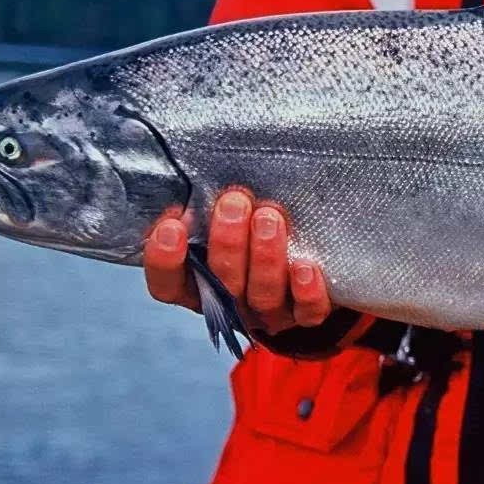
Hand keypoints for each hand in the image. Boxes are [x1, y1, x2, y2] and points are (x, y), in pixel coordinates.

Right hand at [143, 189, 332, 332]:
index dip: (164, 260)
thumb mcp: (232, 218)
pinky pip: (306, 313)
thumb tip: (201, 165)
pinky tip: (305, 267)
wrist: (319, 272)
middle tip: (234, 202)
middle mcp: (232, 304)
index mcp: (200, 285)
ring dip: (264, 257)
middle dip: (227, 243)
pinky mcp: (308, 318)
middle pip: (222, 284)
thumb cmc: (258, 231)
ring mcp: (270, 315)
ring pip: (262, 296)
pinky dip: (306, 292)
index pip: (169, 284)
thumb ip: (212, 205)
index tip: (172, 225)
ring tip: (270, 217)